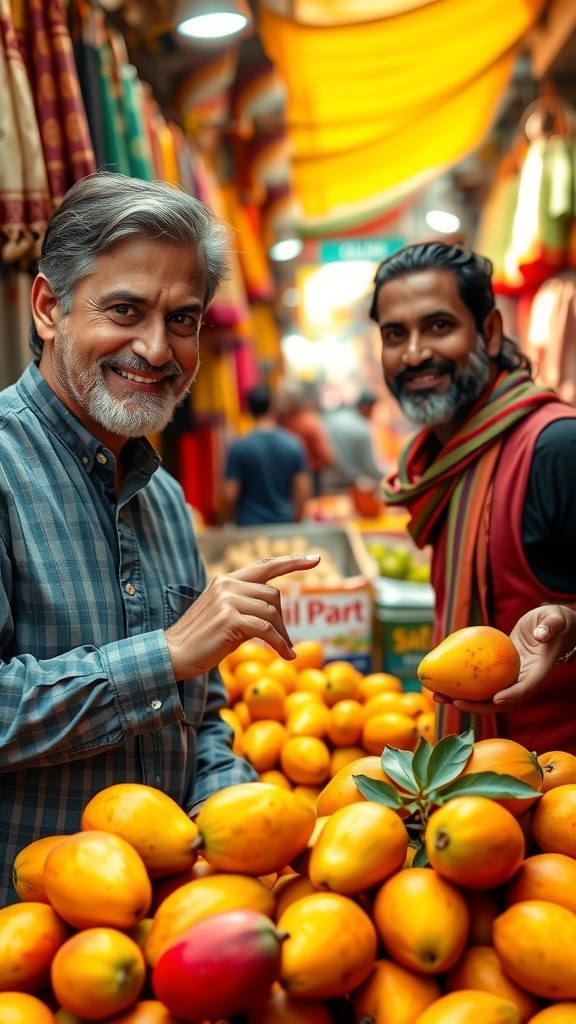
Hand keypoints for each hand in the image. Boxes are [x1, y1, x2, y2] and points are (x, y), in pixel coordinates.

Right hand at [165, 554, 320, 679]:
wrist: (173, 654)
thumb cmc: (201, 640)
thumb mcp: (225, 616)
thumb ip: (247, 607)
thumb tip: (275, 615)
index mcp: (226, 581)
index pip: (265, 566)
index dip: (292, 562)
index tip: (315, 559)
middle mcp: (227, 585)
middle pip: (273, 595)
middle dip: (283, 620)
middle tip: (286, 641)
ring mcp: (228, 601)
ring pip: (271, 613)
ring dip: (283, 635)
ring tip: (284, 651)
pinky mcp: (230, 619)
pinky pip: (266, 630)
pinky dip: (279, 644)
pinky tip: (285, 655)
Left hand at [433, 605, 575, 714]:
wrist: (548, 628)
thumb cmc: (555, 622)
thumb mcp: (556, 621)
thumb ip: (550, 626)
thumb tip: (541, 634)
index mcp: (538, 673)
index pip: (525, 689)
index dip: (512, 696)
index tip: (496, 698)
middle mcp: (523, 682)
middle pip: (500, 702)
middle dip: (476, 707)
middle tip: (453, 702)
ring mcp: (509, 680)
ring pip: (484, 696)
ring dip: (461, 700)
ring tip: (436, 696)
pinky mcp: (498, 674)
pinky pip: (478, 683)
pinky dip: (459, 683)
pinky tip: (438, 679)